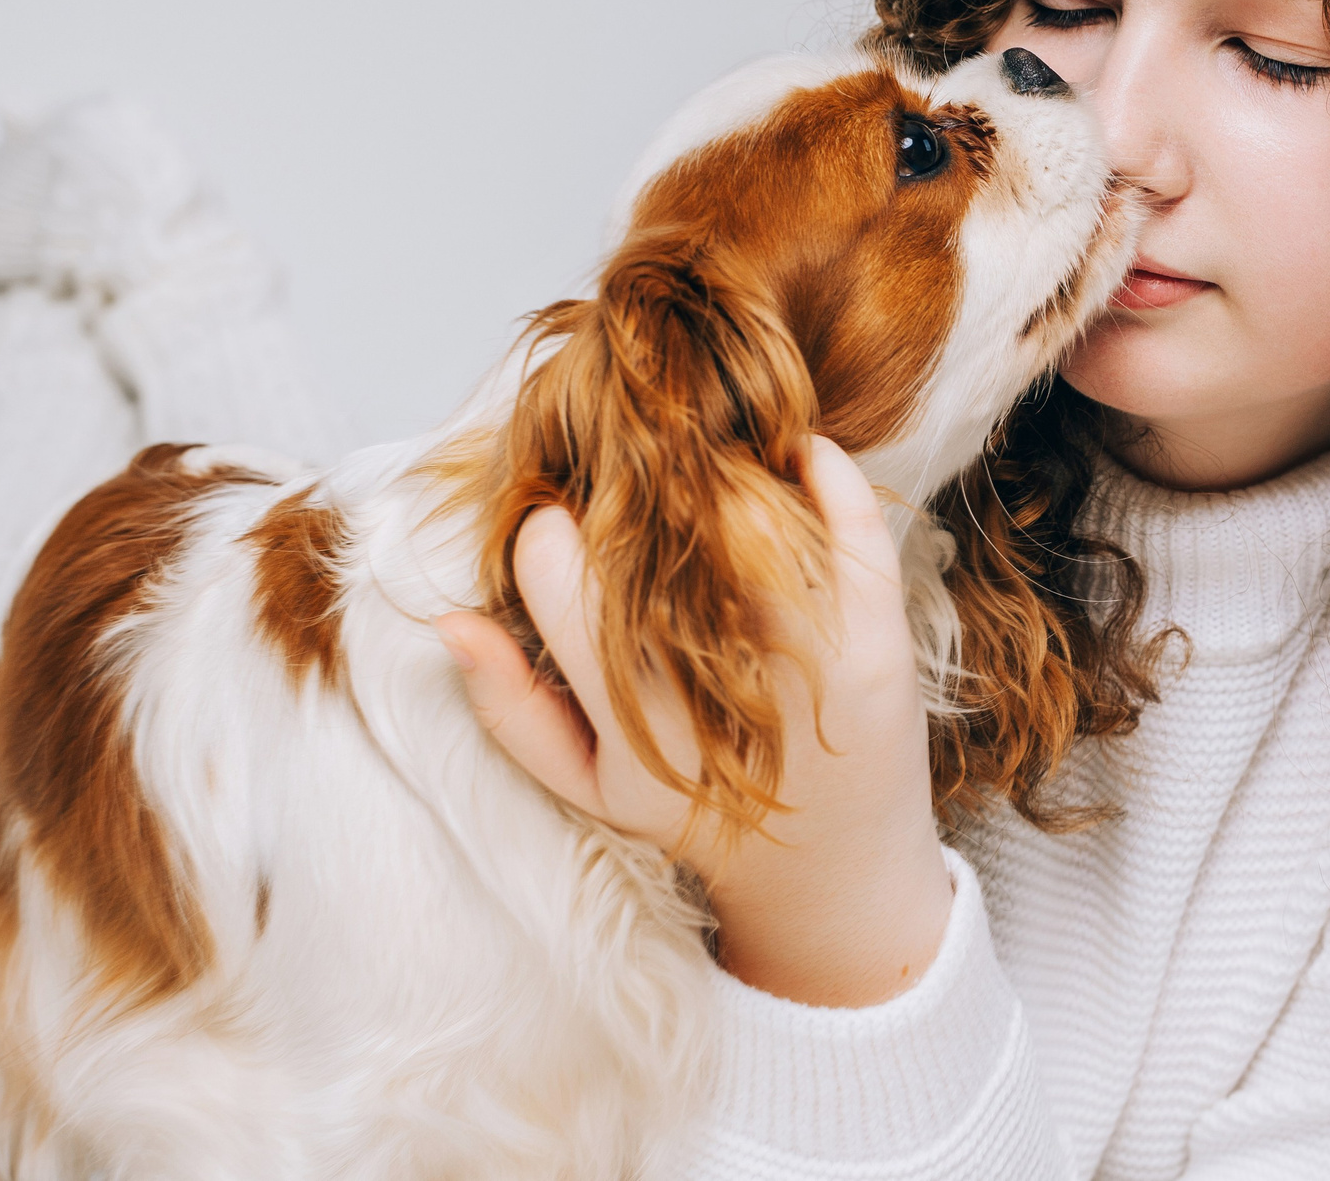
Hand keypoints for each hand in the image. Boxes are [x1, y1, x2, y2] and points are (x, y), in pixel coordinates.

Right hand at [434, 436, 953, 1007]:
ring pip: (745, 518)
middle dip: (623, 499)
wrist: (835, 877)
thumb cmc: (695, 817)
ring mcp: (805, 668)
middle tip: (630, 500)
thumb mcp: (588, 781)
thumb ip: (510, 707)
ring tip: (702, 478)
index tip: (563, 533)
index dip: (547, 534)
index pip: (555, 574)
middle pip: (643, 538)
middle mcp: (714, 694)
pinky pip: (857, 534)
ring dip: (717, 478)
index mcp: (631, 722)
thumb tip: (449, 619)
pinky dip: (831, 476)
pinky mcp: (880, 649)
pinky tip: (801, 453)